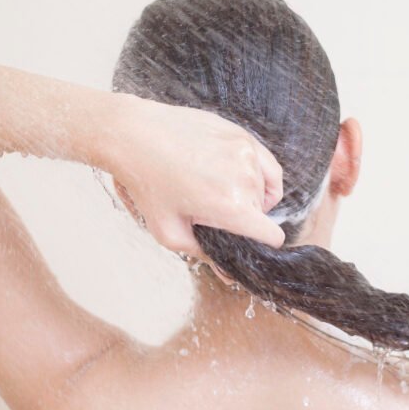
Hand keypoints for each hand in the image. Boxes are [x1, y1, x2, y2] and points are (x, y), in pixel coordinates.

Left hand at [102, 93, 285, 260]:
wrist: (136, 136)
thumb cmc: (148, 183)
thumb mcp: (169, 231)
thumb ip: (204, 254)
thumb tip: (228, 273)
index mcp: (231, 207)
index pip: (272, 236)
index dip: (260, 244)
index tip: (244, 240)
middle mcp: (245, 180)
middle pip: (263, 214)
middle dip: (244, 217)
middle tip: (211, 210)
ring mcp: (246, 154)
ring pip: (266, 190)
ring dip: (249, 195)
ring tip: (217, 190)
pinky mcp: (243, 136)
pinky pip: (268, 166)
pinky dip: (260, 177)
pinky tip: (239, 178)